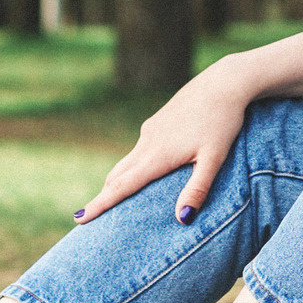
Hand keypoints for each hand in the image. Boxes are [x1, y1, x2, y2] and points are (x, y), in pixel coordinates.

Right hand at [73, 57, 258, 225]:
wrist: (224, 82)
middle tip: (89, 217)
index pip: (121, 186)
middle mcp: (148, 142)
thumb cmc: (222, 121)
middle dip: (104, 196)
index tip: (78, 218)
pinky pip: (139, 149)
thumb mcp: (215, 158)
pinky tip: (142, 172)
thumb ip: (197, 188)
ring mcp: (151, 130)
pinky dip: (132, 166)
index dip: (100, 204)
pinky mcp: (158, 121)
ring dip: (117, 180)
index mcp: (158, 155)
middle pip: (118, 175)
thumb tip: (182, 219)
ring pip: (127, 161)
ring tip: (112, 198)